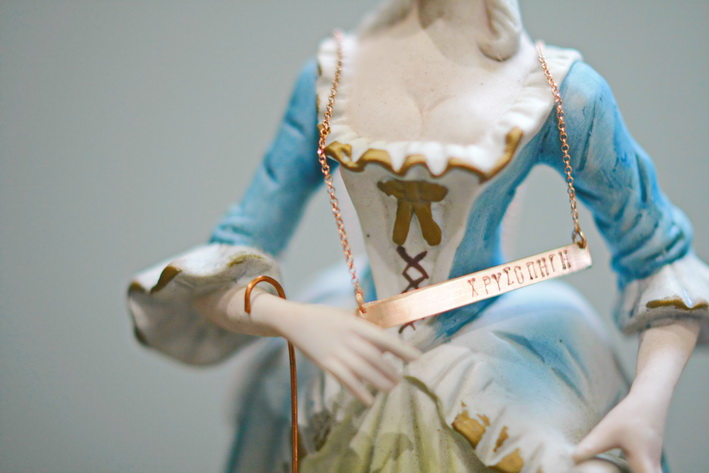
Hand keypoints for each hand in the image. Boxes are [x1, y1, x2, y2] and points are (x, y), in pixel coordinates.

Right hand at [274, 301, 421, 404]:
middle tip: (400, 380)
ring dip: (379, 381)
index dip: (402, 349)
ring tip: (390, 388)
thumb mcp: (348, 317)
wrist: (295, 320)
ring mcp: (337, 352)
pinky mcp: (326, 363)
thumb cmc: (325, 317)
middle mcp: (349, 338)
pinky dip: (358, 391)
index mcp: (357, 324)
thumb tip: (386, 346)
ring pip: (363, 371)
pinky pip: (345, 380)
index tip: (417, 358)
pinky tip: (369, 400)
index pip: (384, 338)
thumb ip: (366, 330)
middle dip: (390, 370)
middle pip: (375, 358)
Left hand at [573, 392, 664, 472]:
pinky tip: (618, 469)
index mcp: (645, 465)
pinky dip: (634, 472)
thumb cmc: (631, 414)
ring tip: (614, 471)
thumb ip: (590, 446)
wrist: (650, 397)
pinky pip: (644, 470)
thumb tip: (573, 459)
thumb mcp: (606, 431)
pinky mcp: (648, 453)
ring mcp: (653, 460)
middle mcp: (653, 466)